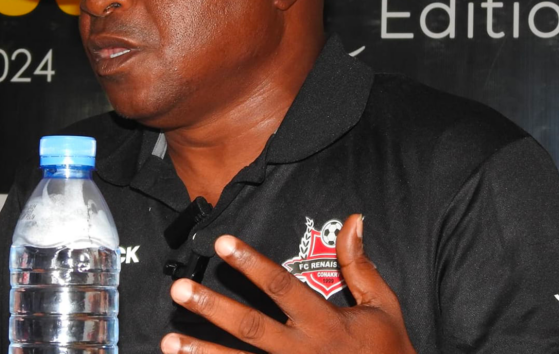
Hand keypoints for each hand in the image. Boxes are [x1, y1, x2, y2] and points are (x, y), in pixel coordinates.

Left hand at [161, 214, 415, 353]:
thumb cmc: (389, 350)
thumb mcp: (382, 305)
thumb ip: (359, 265)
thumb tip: (353, 219)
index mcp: (326, 323)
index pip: (281, 287)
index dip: (251, 263)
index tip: (222, 242)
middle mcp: (304, 351)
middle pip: (252, 327)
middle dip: (213, 308)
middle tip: (180, 290)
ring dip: (203, 353)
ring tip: (169, 341)